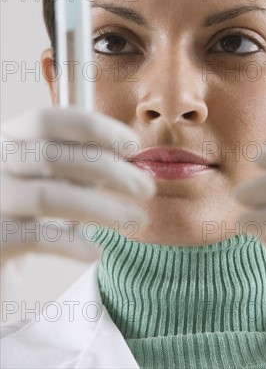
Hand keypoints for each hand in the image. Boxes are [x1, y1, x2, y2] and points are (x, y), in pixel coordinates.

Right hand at [1, 107, 155, 261]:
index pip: (48, 119)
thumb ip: (81, 166)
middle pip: (54, 156)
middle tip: (147, 188)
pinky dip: (73, 244)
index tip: (133, 146)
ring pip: (49, 197)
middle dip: (110, 171)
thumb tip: (133, 166)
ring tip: (136, 219)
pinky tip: (96, 251)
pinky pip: (38, 236)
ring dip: (102, 208)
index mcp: (10, 138)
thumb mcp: (52, 177)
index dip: (95, 128)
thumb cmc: (29, 210)